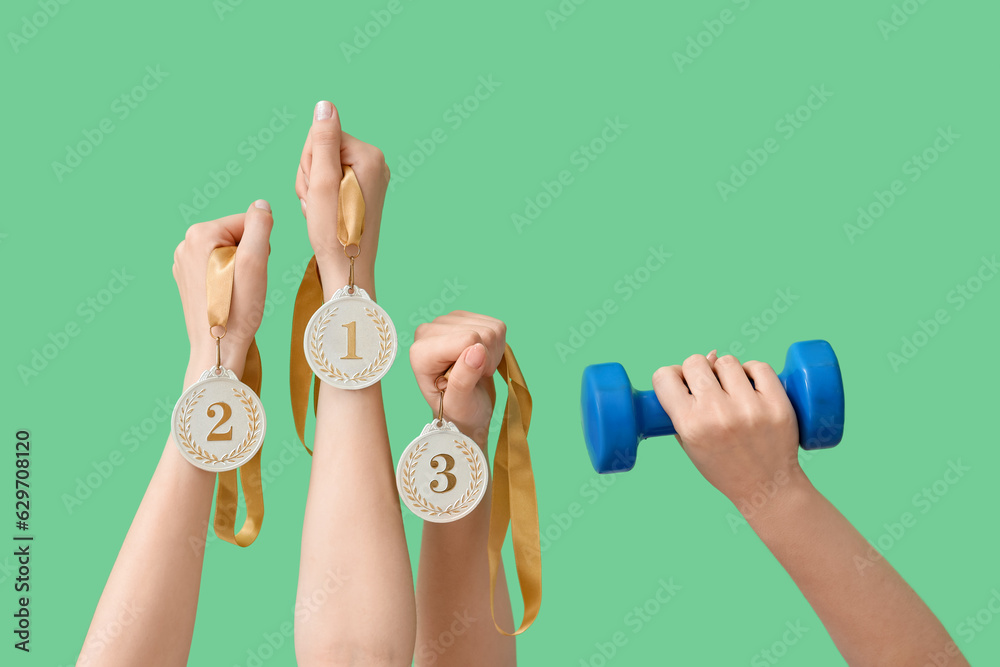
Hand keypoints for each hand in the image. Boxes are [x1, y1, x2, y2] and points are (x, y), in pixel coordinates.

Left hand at [172, 201, 272, 380]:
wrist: (218, 348)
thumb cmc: (238, 309)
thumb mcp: (255, 261)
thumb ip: (260, 226)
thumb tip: (261, 205)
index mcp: (200, 234)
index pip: (247, 222)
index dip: (260, 245)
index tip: (254, 270)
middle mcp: (185, 244)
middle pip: (236, 236)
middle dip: (249, 255)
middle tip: (247, 283)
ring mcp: (183, 263)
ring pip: (228, 252)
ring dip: (240, 268)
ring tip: (238, 292)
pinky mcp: (187, 280)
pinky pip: (217, 267)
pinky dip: (228, 279)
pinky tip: (228, 297)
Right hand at [295, 100, 389, 296]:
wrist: (346, 268)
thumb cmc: (333, 230)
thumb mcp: (322, 181)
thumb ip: (322, 140)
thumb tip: (325, 105)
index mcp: (369, 155)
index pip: (321, 135)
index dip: (309, 162)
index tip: (317, 190)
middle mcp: (375, 162)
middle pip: (322, 150)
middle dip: (311, 176)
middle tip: (317, 204)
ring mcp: (371, 178)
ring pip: (323, 167)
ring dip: (313, 189)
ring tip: (320, 212)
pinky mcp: (364, 191)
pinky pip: (332, 182)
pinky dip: (322, 197)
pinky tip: (325, 215)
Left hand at [409, 311, 506, 445]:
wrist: (467, 409)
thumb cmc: (459, 410)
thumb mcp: (458, 404)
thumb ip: (463, 379)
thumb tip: (477, 349)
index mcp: (421, 352)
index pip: (467, 339)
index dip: (478, 363)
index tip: (467, 381)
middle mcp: (430, 331)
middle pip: (481, 333)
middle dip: (486, 359)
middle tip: (473, 377)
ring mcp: (447, 322)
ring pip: (492, 329)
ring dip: (492, 354)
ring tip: (477, 370)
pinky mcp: (464, 318)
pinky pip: (497, 326)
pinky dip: (496, 347)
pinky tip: (482, 359)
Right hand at [650, 351, 804, 504]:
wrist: (767, 487)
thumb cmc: (723, 465)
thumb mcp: (690, 443)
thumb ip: (685, 405)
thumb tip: (706, 356)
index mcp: (690, 425)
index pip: (665, 376)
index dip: (670, 376)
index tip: (679, 384)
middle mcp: (718, 414)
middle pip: (695, 362)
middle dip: (698, 372)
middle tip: (707, 388)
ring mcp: (750, 408)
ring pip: (727, 361)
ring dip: (725, 371)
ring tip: (731, 390)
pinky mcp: (777, 404)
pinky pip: (758, 366)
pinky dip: (752, 371)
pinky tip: (750, 385)